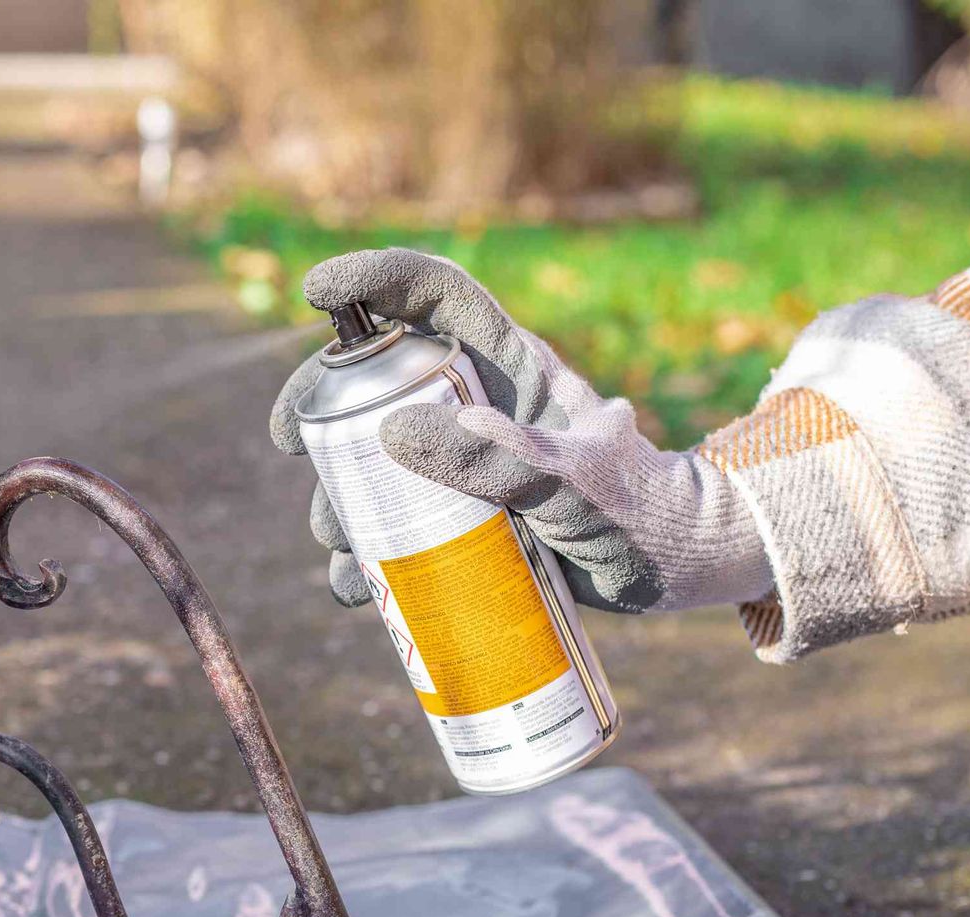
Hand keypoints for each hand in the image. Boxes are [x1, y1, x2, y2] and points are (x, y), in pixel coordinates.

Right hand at [269, 248, 772, 612]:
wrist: (676, 570)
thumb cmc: (645, 514)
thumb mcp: (577, 488)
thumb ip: (501, 460)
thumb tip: (397, 429)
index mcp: (511, 369)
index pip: (436, 295)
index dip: (376, 278)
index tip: (316, 290)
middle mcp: (477, 407)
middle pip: (379, 380)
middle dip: (325, 405)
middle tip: (293, 440)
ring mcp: (464, 464)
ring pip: (375, 461)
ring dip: (339, 496)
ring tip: (338, 544)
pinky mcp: (460, 519)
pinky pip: (395, 527)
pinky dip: (365, 556)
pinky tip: (355, 586)